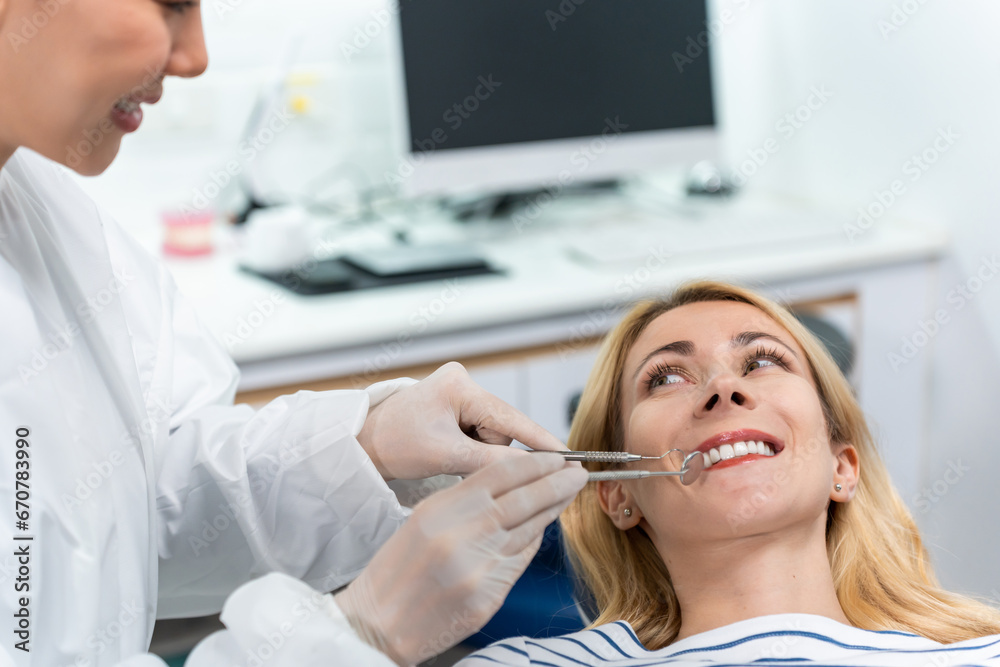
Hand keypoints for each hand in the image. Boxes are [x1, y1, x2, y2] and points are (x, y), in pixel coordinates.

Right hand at [334, 453, 587, 665]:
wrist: (378, 623)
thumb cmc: (395, 571)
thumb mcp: (422, 520)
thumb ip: (464, 501)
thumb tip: (509, 485)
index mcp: (442, 509)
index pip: (499, 474)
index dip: (534, 463)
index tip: (555, 457)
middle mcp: (462, 535)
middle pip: (524, 499)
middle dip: (557, 483)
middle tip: (577, 472)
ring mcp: (478, 567)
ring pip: (529, 529)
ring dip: (553, 509)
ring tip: (568, 494)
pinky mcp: (488, 596)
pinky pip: (521, 561)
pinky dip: (534, 542)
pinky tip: (543, 529)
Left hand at [359, 362, 566, 479]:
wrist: (363, 444)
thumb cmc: (394, 444)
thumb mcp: (446, 455)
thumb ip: (492, 461)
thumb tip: (534, 470)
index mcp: (461, 386)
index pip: (512, 418)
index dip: (540, 441)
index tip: (569, 458)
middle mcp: (463, 382)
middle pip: (501, 430)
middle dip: (486, 452)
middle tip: (457, 462)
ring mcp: (458, 393)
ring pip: (491, 436)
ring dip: (475, 453)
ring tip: (445, 457)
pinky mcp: (454, 406)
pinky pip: (477, 434)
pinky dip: (468, 450)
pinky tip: (447, 453)